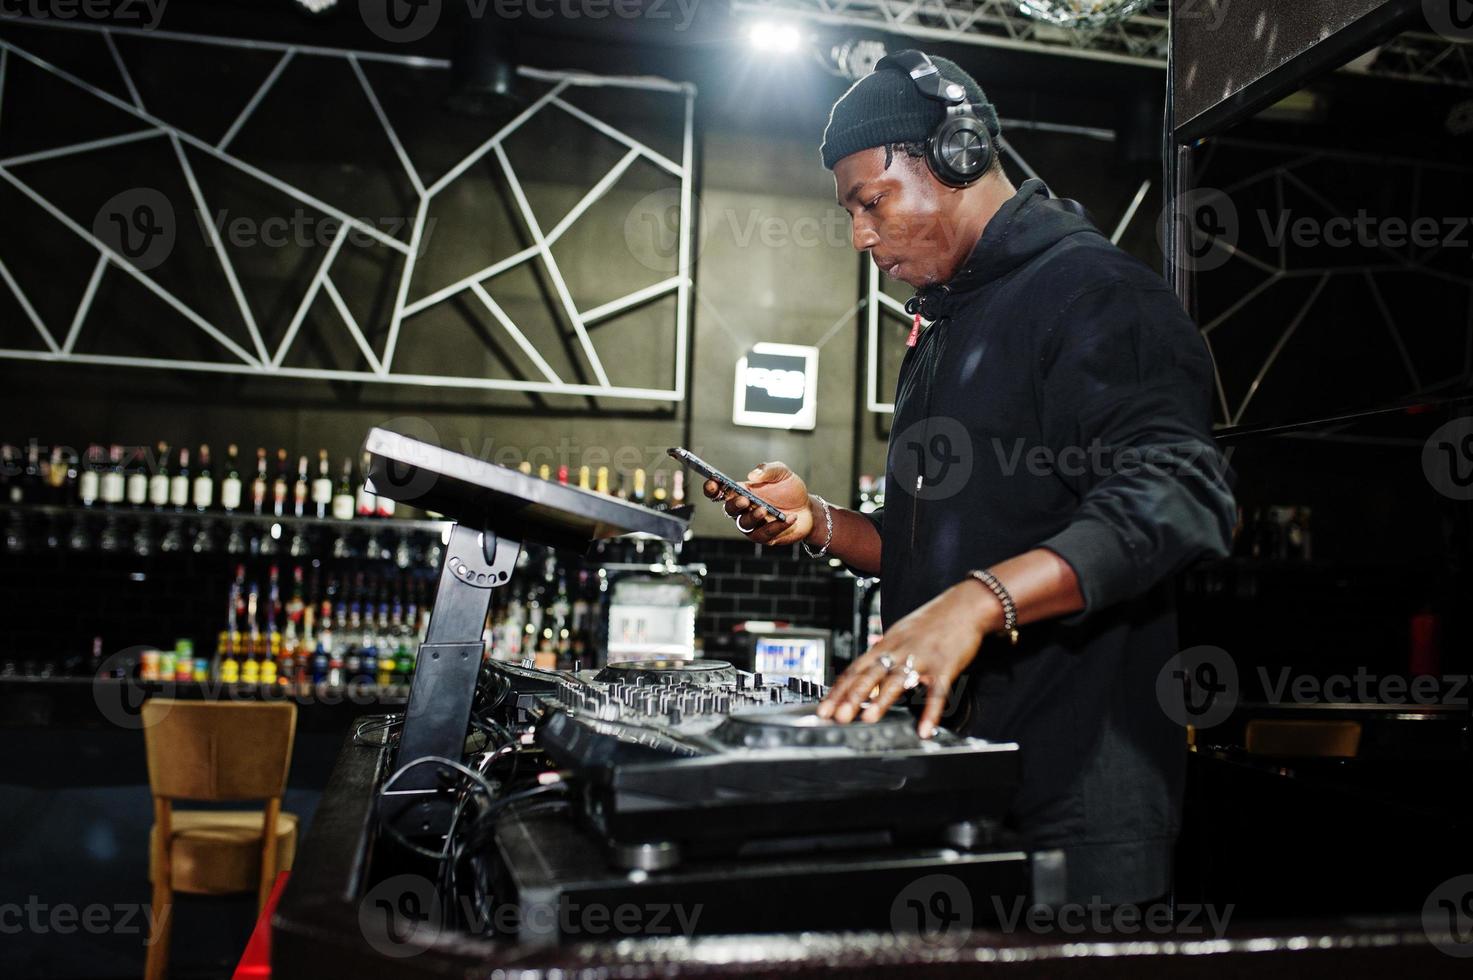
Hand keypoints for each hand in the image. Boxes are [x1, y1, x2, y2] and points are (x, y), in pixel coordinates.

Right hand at [702, 461, 814, 546]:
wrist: (808, 508)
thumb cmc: (790, 490)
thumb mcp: (782, 473)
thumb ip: (768, 470)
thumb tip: (752, 475)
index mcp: (741, 491)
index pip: (719, 491)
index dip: (712, 488)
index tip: (714, 483)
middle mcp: (743, 509)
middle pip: (729, 509)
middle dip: (734, 504)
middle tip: (745, 499)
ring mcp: (753, 524)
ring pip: (744, 524)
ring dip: (752, 517)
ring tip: (764, 510)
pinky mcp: (765, 537)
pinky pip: (764, 534)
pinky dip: (777, 526)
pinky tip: (790, 518)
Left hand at [817, 578, 999, 737]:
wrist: (965, 605)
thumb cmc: (931, 621)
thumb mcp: (899, 633)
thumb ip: (881, 651)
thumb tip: (862, 667)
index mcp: (885, 645)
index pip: (855, 669)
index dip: (838, 690)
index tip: (823, 709)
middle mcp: (899, 650)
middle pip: (870, 675)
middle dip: (852, 697)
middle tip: (837, 717)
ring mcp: (922, 657)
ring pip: (897, 680)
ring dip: (882, 701)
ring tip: (869, 719)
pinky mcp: (945, 666)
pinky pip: (936, 692)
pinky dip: (931, 712)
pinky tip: (925, 729)